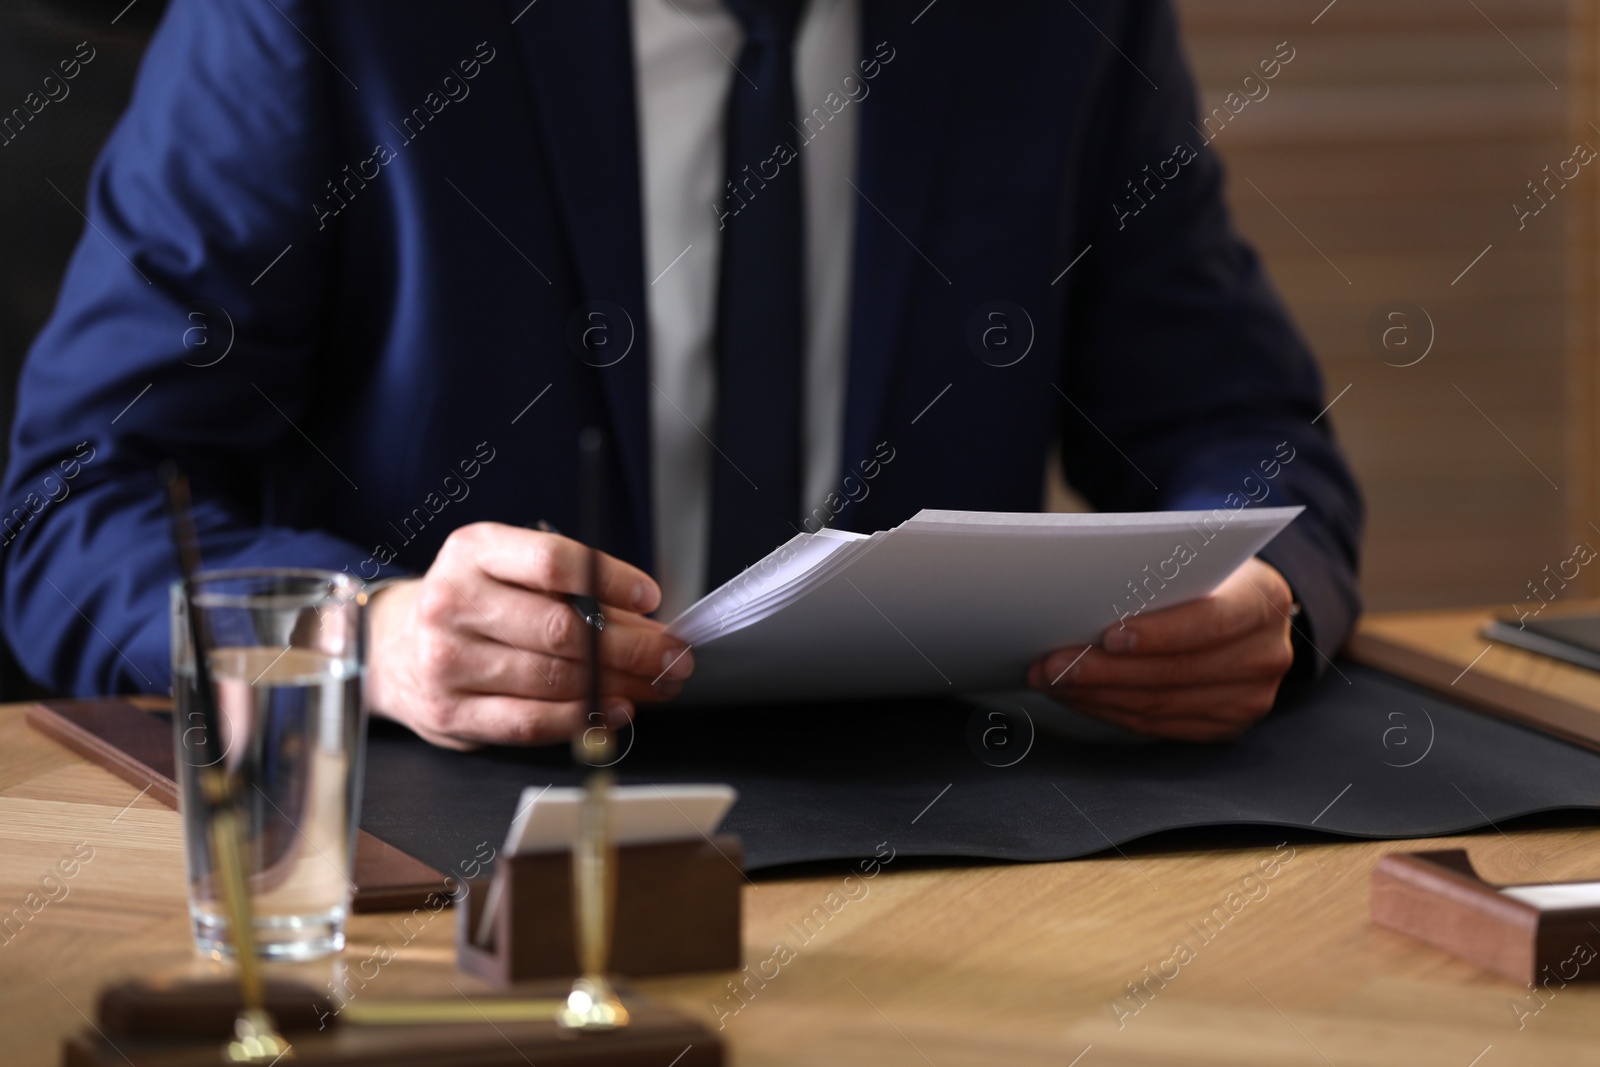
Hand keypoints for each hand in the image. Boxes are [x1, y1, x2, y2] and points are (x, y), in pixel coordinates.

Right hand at [364, 522, 692, 749]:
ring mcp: (447, 660)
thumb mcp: (508, 568)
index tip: (650, 599)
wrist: (395, 647)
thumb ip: (571, 585)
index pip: (555, 562)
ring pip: (553, 678)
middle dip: (633, 646)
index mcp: (474, 550)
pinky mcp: (450, 712)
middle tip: (672, 655)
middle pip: (562, 628)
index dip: (612, 582)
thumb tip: (647, 619)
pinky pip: (531, 721)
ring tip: (656, 684)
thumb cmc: (472, 603)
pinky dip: (583, 718)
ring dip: (620, 685)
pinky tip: (616, 710)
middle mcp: (453, 601)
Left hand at [1027, 557, 1295, 741]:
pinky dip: (1109, 711)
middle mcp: (1267, 655)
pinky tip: (1077, 696)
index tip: (1107, 636)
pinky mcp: (1224, 727)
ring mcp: (1249, 699)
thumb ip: (1161, 573)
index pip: (1211, 621)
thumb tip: (1083, 593)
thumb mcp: (1199, 558)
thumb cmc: (1207, 575)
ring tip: (1050, 679)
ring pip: (1159, 705)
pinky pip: (1156, 727)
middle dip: (1104, 670)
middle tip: (1051, 664)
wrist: (1246, 610)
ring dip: (1095, 694)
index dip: (1159, 633)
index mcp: (1264, 601)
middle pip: (1175, 672)